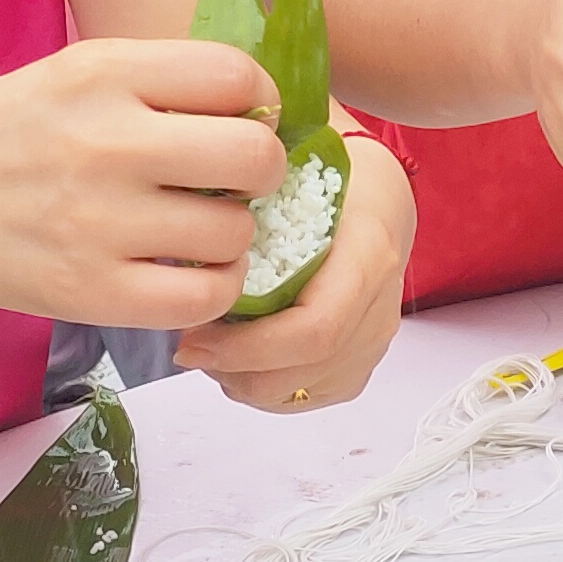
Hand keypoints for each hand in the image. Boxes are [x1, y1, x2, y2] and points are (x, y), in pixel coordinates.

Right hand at [0, 37, 284, 325]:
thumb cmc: (4, 130)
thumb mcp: (76, 73)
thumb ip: (160, 81)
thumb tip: (261, 104)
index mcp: (105, 74)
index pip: (237, 76)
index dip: (258, 101)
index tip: (242, 120)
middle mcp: (106, 143)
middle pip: (253, 156)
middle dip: (261, 170)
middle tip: (235, 181)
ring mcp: (97, 223)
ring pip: (234, 233)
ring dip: (233, 234)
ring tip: (200, 230)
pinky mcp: (87, 292)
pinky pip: (201, 296)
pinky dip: (214, 288)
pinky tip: (191, 273)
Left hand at [179, 135, 414, 412]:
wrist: (376, 195)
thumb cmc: (327, 174)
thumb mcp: (286, 167)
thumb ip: (244, 193)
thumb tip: (182, 214)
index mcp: (369, 248)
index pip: (316, 328)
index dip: (247, 347)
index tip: (192, 337)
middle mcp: (381, 300)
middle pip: (306, 368)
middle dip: (235, 368)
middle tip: (189, 344)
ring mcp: (377, 335)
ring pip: (305, 390)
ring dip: (245, 380)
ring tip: (210, 345)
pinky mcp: (364, 359)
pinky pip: (311, 395)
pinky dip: (265, 387)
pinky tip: (238, 357)